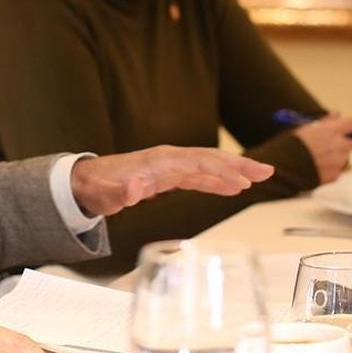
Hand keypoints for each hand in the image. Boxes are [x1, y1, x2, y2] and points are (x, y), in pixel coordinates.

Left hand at [69, 145, 273, 217]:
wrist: (85, 182)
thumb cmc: (97, 187)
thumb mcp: (106, 193)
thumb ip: (123, 192)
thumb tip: (137, 188)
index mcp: (160, 161)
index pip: (198, 163)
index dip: (222, 170)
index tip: (244, 179)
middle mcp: (169, 160)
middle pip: (210, 159)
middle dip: (238, 165)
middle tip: (266, 172)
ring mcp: (171, 167)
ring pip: (209, 166)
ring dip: (235, 171)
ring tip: (261, 176)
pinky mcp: (169, 176)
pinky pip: (200, 176)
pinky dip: (219, 180)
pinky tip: (234, 187)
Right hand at [293, 112, 351, 184]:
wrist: (285, 168)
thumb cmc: (293, 144)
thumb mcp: (307, 127)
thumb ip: (326, 121)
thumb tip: (337, 113)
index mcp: (332, 131)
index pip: (351, 123)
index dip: (345, 125)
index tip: (338, 127)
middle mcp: (340, 146)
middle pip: (349, 142)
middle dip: (341, 143)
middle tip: (327, 144)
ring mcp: (339, 162)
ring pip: (344, 157)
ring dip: (336, 157)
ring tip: (317, 158)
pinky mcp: (335, 176)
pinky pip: (337, 170)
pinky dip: (330, 169)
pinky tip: (315, 168)